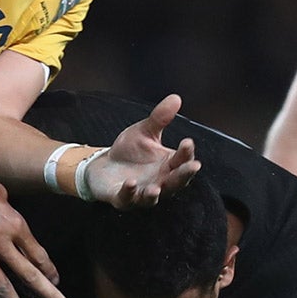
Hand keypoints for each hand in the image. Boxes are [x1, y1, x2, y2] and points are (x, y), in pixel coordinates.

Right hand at [0, 149, 66, 297]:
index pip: (37, 254)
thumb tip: (12, 225)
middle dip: (49, 294)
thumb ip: (9, 214)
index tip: (57, 281)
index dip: (49, 270)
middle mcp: (0, 242)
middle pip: (29, 273)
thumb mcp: (1, 193)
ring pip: (2, 285)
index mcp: (14, 225)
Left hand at [78, 93, 200, 206]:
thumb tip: (176, 98)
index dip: (187, 153)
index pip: (182, 161)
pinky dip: (129, 193)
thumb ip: (159, 118)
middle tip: (193, 167)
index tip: (187, 142)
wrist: (103, 166)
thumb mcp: (144, 132)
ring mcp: (141, 194)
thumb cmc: (129, 151)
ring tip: (156, 188)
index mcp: (168, 166)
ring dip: (154, 194)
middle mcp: (159, 182)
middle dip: (183, 176)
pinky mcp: (122, 200)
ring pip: (152, 198)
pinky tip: (131, 183)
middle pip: (175, 183)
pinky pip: (127, 199)